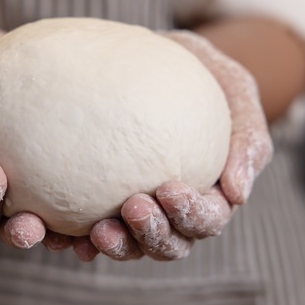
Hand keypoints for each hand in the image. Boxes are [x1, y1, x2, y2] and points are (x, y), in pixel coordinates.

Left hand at [85, 30, 273, 260]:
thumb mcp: (235, 89)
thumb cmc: (204, 75)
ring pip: (127, 245)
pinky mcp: (97, 200)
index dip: (190, 216)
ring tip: (95, 231)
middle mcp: (170, 212)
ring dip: (114, 245)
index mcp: (207, 195)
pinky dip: (73, 237)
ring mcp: (133, 210)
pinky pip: (84, 228)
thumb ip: (247, 136)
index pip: (205, 220)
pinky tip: (57, 232)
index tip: (169, 189)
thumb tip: (238, 194)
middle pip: (167, 244)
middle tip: (132, 207)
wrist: (157, 60)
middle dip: (151, 235)